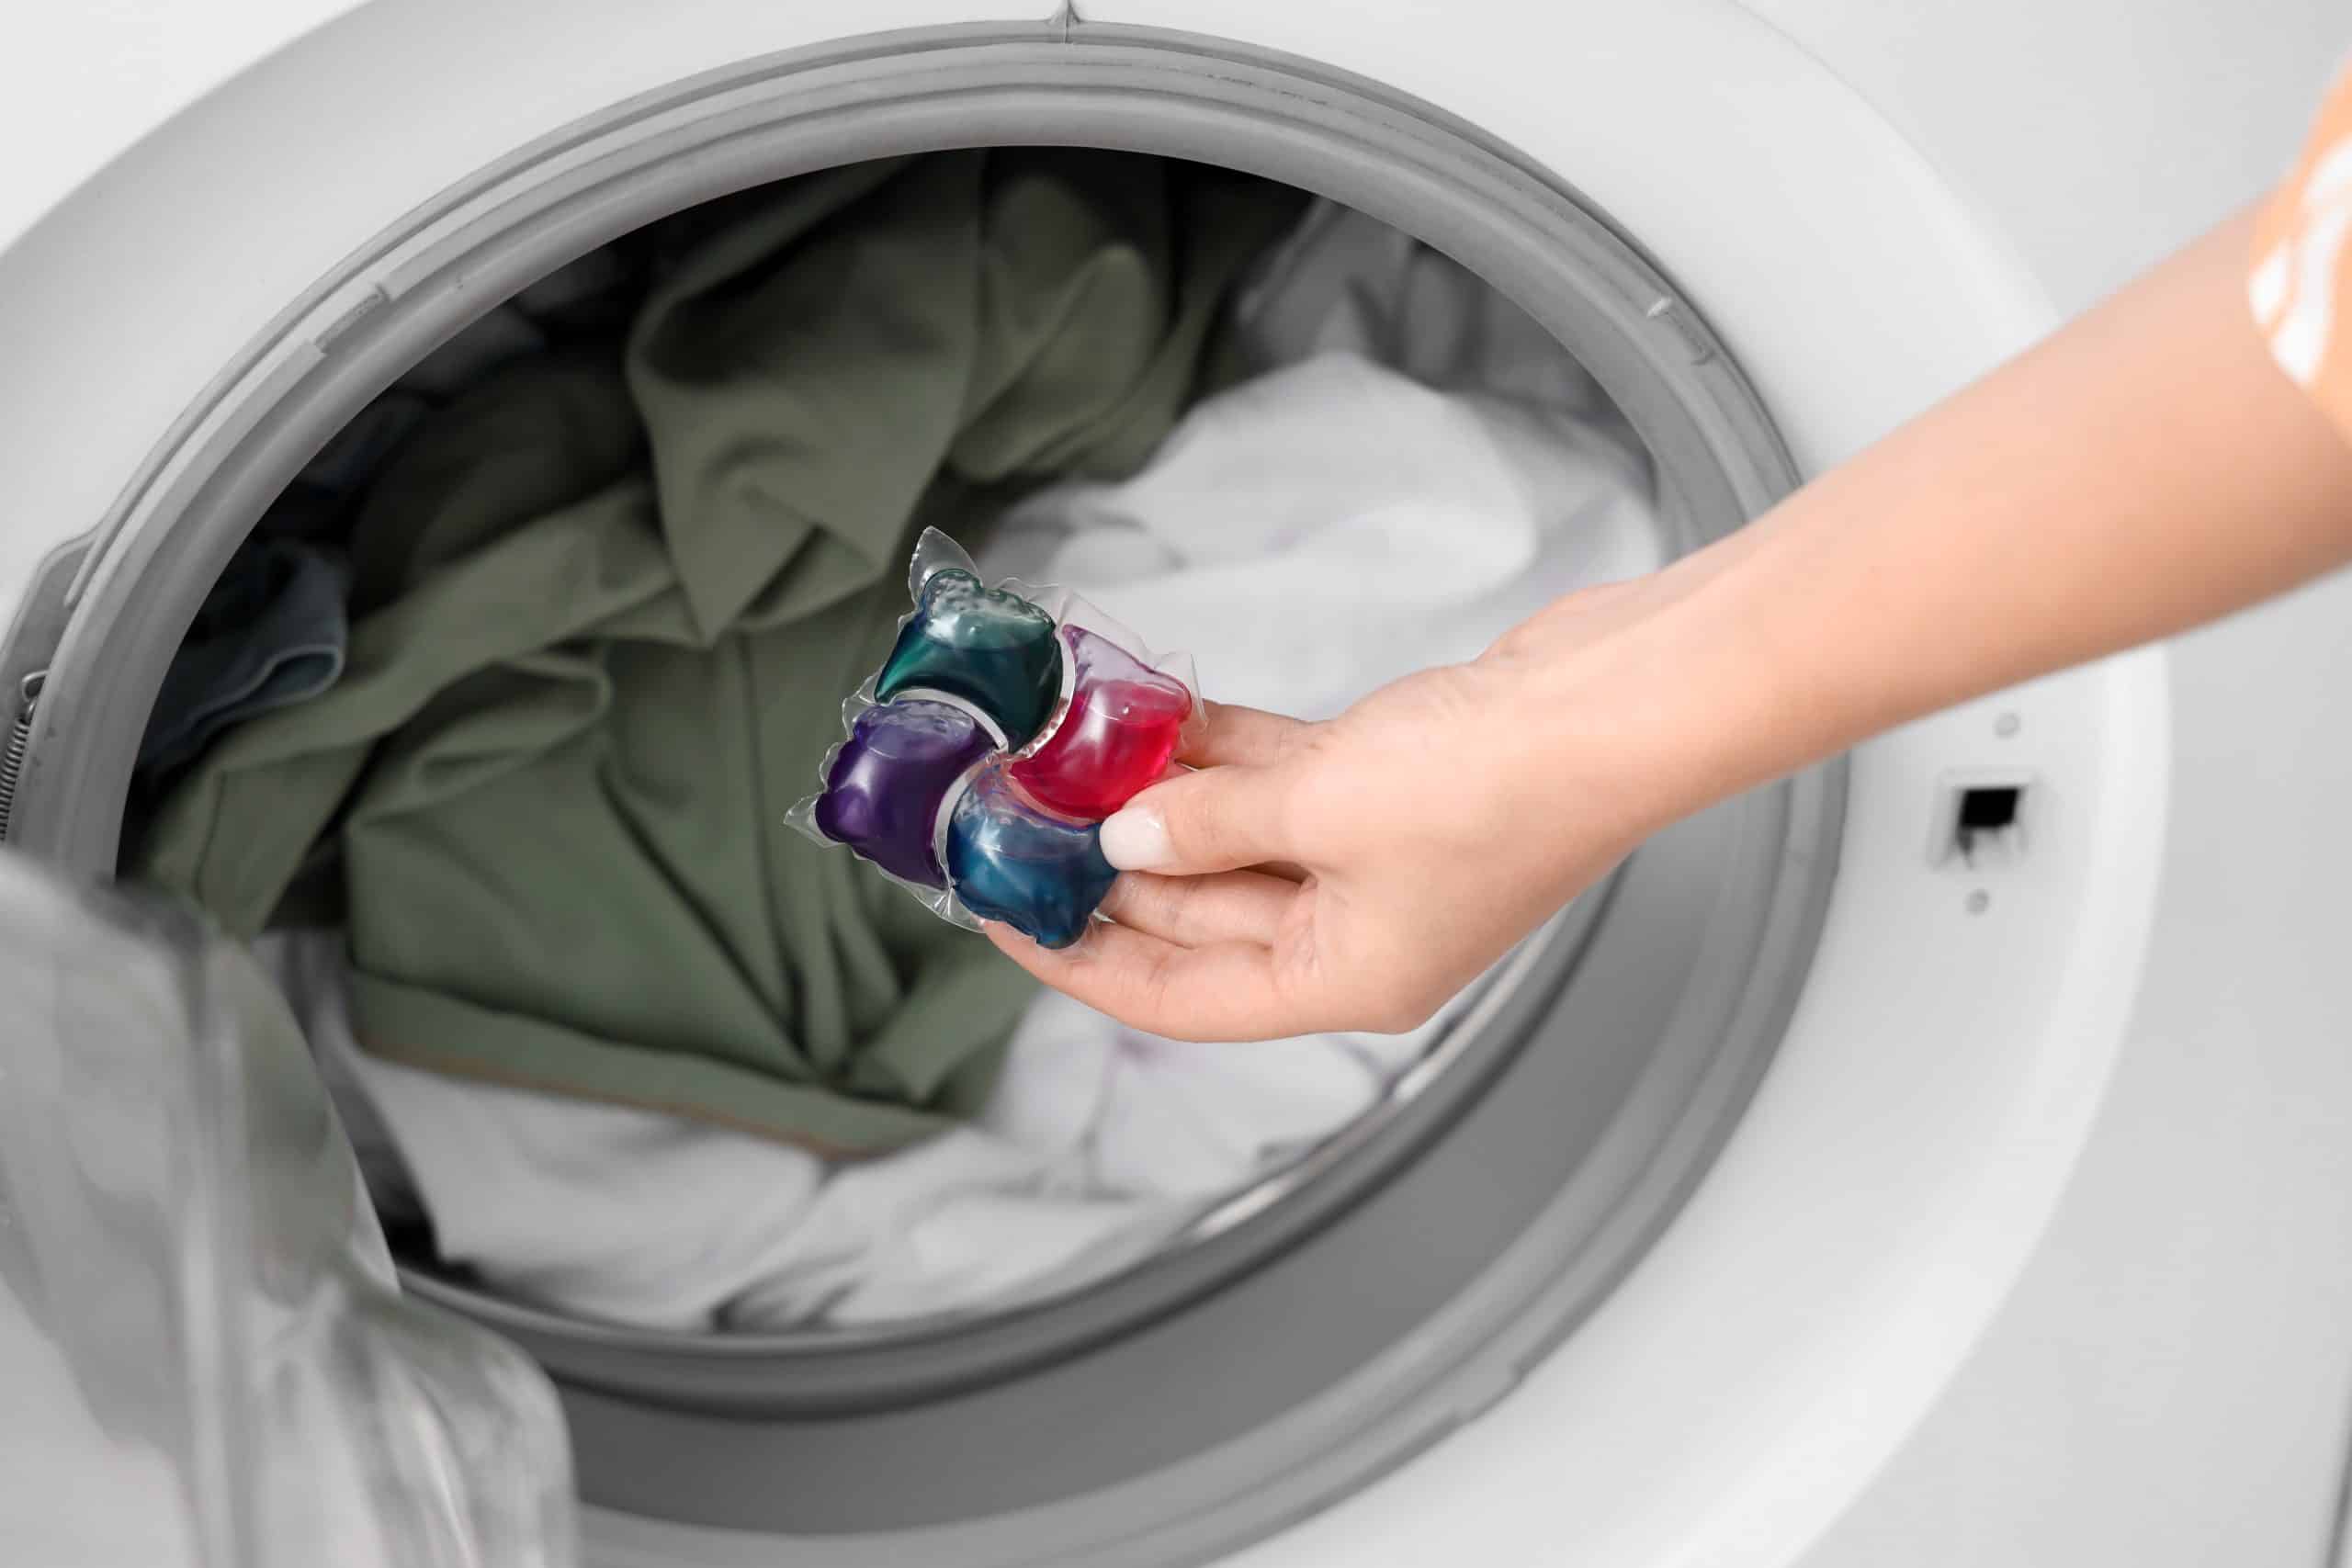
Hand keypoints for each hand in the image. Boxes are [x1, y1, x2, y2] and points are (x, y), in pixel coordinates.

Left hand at [985, 577, 1700, 1040]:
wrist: (1622, 704)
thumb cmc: (1502, 787)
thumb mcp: (1322, 810)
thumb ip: (1211, 823)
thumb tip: (1126, 833)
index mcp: (1341, 981)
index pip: (1173, 997)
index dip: (1075, 959)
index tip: (997, 913)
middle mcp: (1354, 934)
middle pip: (1195, 913)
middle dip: (1103, 863)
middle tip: (1015, 811)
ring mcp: (1375, 859)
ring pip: (1233, 840)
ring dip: (1157, 798)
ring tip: (1064, 752)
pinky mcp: (1392, 787)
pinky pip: (1278, 782)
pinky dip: (1222, 755)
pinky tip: (1152, 713)